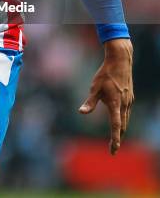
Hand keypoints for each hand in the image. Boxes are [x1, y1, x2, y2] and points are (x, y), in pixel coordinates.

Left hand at [79, 38, 133, 154]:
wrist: (120, 61)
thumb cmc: (105, 74)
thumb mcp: (95, 87)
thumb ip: (90, 102)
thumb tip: (81, 112)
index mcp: (116, 104)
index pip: (116, 126)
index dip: (115, 139)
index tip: (113, 150)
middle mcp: (125, 104)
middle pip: (122, 126)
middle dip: (118, 137)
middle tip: (113, 148)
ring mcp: (129, 100)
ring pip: (126, 119)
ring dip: (121, 129)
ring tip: (117, 137)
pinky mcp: (130, 96)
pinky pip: (127, 112)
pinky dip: (123, 119)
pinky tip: (120, 119)